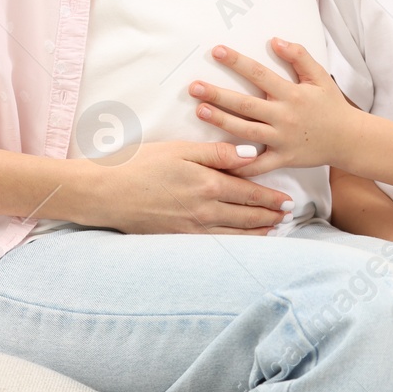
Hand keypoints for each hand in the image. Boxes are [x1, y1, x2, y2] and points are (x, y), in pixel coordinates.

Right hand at [93, 140, 295, 234]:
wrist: (105, 193)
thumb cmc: (139, 164)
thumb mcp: (179, 149)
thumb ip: (217, 153)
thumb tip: (251, 157)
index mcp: (207, 184)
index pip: (249, 193)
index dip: (270, 198)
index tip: (287, 201)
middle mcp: (204, 211)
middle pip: (246, 216)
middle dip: (270, 216)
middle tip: (288, 216)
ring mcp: (191, 229)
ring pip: (234, 233)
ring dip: (258, 232)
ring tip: (274, 230)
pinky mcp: (178, 238)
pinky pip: (216, 242)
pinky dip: (235, 242)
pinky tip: (241, 240)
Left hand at [189, 39, 364, 173]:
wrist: (349, 139)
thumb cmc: (331, 105)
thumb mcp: (319, 76)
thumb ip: (298, 56)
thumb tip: (275, 40)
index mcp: (291, 94)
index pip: (259, 73)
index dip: (237, 62)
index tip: (216, 51)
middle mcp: (284, 116)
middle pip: (245, 104)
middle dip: (218, 95)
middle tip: (194, 87)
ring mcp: (282, 139)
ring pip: (246, 132)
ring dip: (222, 121)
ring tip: (200, 111)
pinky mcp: (283, 159)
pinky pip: (259, 165)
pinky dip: (240, 165)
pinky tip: (219, 159)